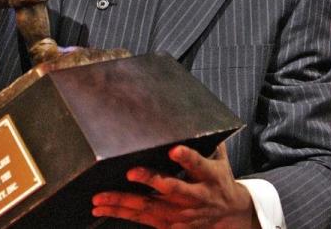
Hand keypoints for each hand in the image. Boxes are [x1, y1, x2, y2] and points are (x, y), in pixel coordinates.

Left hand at [92, 144, 259, 228]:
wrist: (230, 215)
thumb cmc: (219, 181)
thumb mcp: (220, 160)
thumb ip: (208, 141)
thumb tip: (198, 114)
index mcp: (209, 176)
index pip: (198, 164)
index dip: (186, 157)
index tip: (174, 150)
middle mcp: (195, 196)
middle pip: (171, 188)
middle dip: (151, 180)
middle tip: (132, 172)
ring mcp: (181, 214)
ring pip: (149, 207)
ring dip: (123, 202)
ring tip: (101, 196)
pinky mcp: (170, 225)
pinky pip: (141, 219)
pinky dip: (120, 213)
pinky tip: (101, 209)